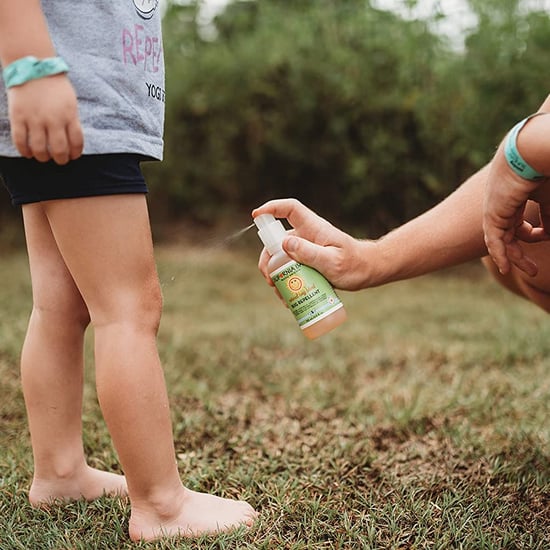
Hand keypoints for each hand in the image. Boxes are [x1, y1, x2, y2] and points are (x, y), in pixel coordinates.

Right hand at [7, 74, 82, 163]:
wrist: (32, 66)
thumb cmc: (54, 85)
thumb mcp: (70, 102)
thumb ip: (71, 121)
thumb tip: (72, 142)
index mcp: (69, 115)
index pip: (76, 142)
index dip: (76, 153)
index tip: (73, 156)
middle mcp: (53, 119)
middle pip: (59, 149)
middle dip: (61, 159)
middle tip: (60, 160)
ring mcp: (34, 118)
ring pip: (39, 149)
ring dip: (43, 157)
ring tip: (44, 157)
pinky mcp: (18, 116)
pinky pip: (20, 140)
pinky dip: (24, 151)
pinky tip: (28, 153)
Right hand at [252, 198, 372, 290]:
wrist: (367, 272)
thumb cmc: (354, 265)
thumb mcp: (332, 261)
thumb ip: (310, 252)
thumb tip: (284, 244)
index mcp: (313, 228)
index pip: (290, 209)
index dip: (271, 208)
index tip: (255, 216)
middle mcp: (306, 236)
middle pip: (277, 240)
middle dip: (268, 259)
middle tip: (270, 279)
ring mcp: (305, 249)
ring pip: (280, 257)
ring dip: (275, 275)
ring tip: (280, 294)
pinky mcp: (306, 262)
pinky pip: (289, 269)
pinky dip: (284, 282)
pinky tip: (288, 298)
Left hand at [483, 98, 549, 275]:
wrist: (530, 152)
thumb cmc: (545, 169)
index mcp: (515, 197)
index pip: (519, 223)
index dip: (535, 234)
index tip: (548, 236)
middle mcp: (503, 205)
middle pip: (509, 234)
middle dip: (521, 253)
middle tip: (533, 270)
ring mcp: (496, 210)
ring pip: (502, 240)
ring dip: (514, 258)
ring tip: (531, 272)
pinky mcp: (492, 215)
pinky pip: (494, 240)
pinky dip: (500, 255)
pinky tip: (505, 268)